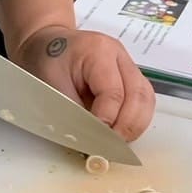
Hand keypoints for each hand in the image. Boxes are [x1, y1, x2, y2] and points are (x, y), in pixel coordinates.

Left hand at [11, 26, 155, 141]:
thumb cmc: (45, 59)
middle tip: (110, 148)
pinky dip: (134, 119)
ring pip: (146, 99)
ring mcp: (127, 64)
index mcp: (99, 51)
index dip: (107, 121)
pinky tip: (120, 131)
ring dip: (135, 125)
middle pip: (139, 95)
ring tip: (116, 143)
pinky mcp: (129, 76)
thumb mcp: (51, 85)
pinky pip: (142, 100)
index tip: (97, 143)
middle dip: (127, 127)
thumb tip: (91, 140)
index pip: (114, 92)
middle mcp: (119, 55)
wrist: (45, 43)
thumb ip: (73, 112)